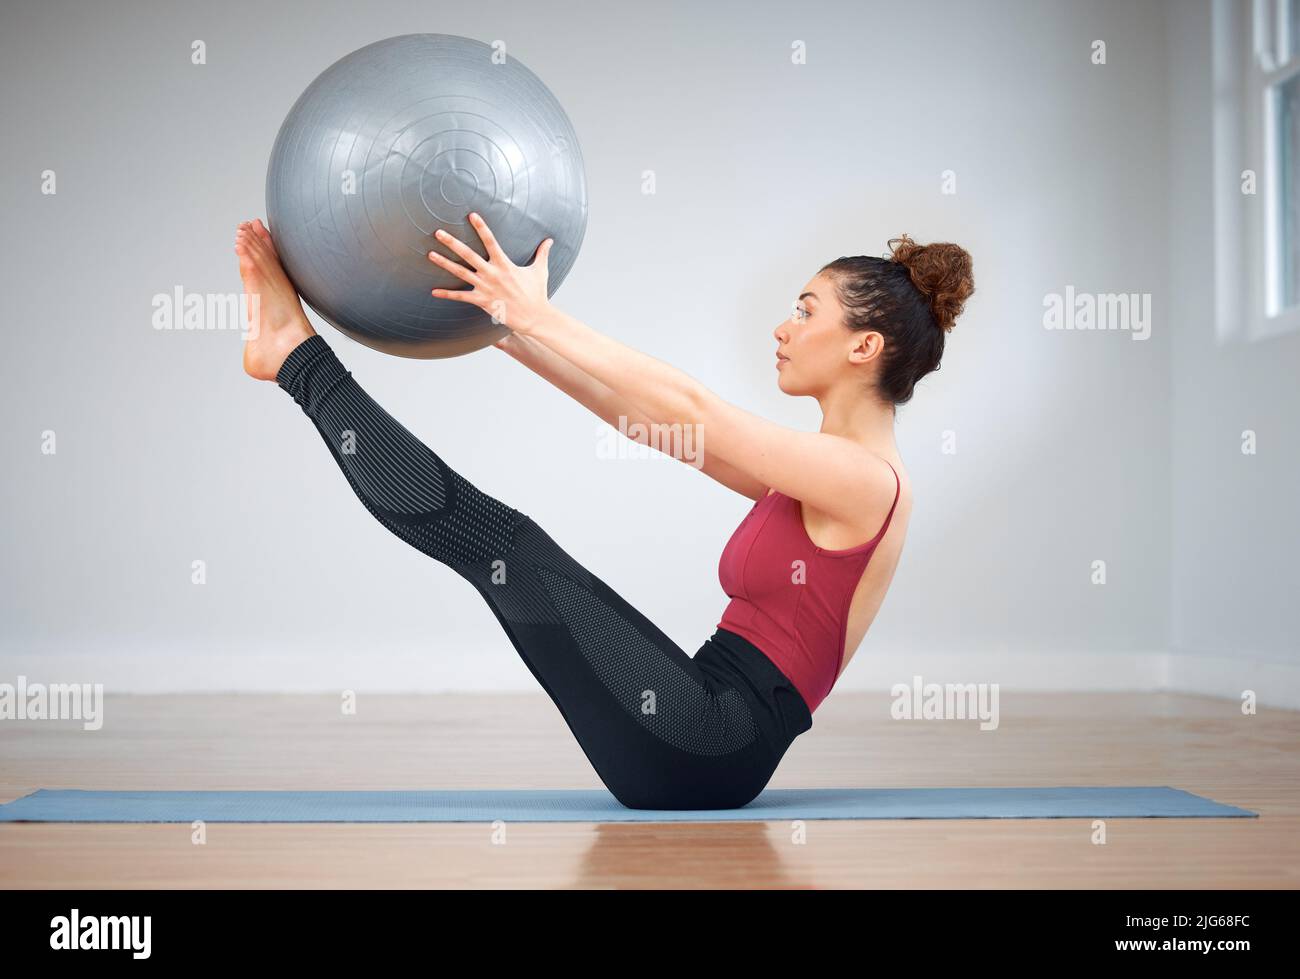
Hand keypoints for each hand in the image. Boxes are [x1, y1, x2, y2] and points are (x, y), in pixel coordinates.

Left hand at [428, 212, 553, 335]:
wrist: (534, 316)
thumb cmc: (537, 293)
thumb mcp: (540, 270)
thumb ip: (542, 253)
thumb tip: (550, 240)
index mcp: (504, 263)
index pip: (490, 241)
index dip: (481, 227)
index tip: (471, 215)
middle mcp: (492, 273)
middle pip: (468, 254)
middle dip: (452, 243)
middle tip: (438, 232)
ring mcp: (485, 287)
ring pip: (461, 272)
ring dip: (444, 263)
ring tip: (430, 254)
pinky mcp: (482, 301)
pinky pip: (461, 297)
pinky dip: (447, 294)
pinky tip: (434, 292)